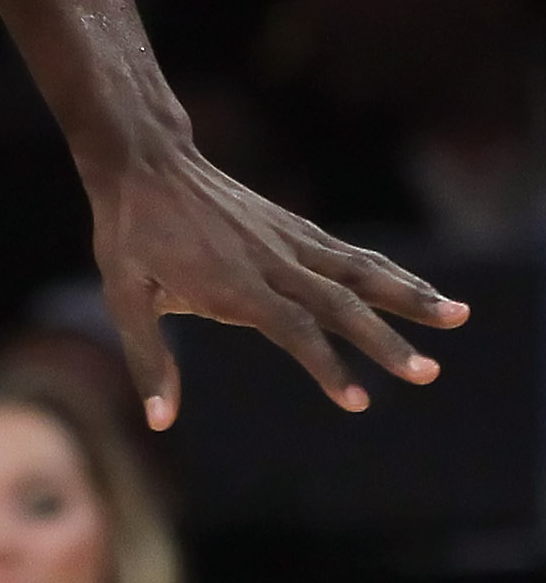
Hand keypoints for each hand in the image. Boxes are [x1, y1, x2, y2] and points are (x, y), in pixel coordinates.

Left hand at [90, 146, 467, 428]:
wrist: (146, 163)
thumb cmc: (130, 233)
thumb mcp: (123, 295)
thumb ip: (148, 358)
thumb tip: (160, 419)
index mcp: (233, 284)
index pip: (293, 330)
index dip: (326, 366)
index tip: (358, 401)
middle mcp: (271, 261)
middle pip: (340, 304)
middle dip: (387, 341)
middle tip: (429, 373)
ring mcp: (289, 240)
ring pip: (360, 272)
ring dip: (411, 295)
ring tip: (460, 317)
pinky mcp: (294, 227)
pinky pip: (350, 254)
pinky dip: (389, 271)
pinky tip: (421, 289)